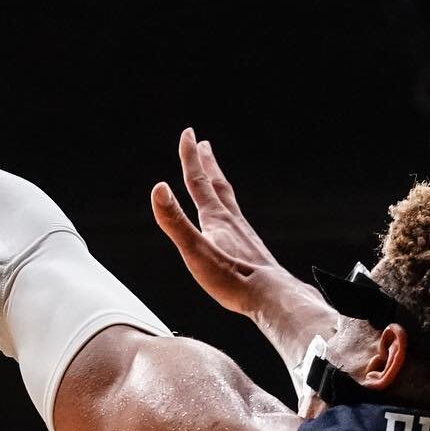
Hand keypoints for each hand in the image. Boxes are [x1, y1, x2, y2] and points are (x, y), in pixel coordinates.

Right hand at [150, 129, 300, 316]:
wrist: (271, 296)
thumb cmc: (231, 280)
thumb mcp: (195, 251)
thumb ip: (175, 221)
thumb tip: (158, 188)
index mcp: (215, 219)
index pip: (198, 181)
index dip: (190, 157)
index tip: (188, 134)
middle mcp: (231, 221)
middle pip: (216, 185)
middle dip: (207, 165)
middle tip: (203, 145)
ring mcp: (243, 235)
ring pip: (229, 203)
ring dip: (219, 186)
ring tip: (216, 179)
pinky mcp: (251, 251)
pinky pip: (237, 223)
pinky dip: (229, 213)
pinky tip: (231, 223)